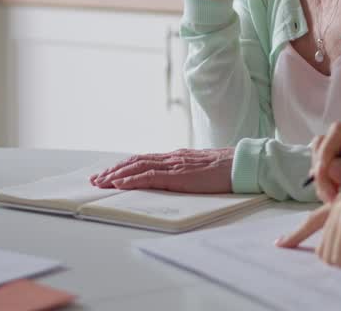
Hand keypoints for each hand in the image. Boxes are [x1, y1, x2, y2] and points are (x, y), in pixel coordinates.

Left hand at [89, 148, 233, 192]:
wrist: (243, 165)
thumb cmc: (228, 169)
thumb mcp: (202, 169)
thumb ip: (186, 171)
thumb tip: (175, 179)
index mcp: (178, 157)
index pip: (145, 159)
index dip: (125, 165)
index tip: (110, 174)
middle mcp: (173, 157)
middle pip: (136, 161)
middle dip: (114, 170)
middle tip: (97, 179)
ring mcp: (175, 164)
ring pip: (138, 167)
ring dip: (117, 175)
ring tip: (102, 182)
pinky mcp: (179, 175)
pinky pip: (150, 176)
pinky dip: (132, 179)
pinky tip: (120, 184)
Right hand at [309, 122, 340, 203]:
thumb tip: (332, 166)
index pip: (338, 131)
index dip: (327, 148)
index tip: (324, 173)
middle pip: (323, 145)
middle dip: (321, 170)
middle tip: (330, 195)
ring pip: (320, 162)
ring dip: (321, 182)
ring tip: (334, 202)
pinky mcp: (340, 176)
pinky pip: (323, 177)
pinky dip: (323, 189)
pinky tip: (333, 202)